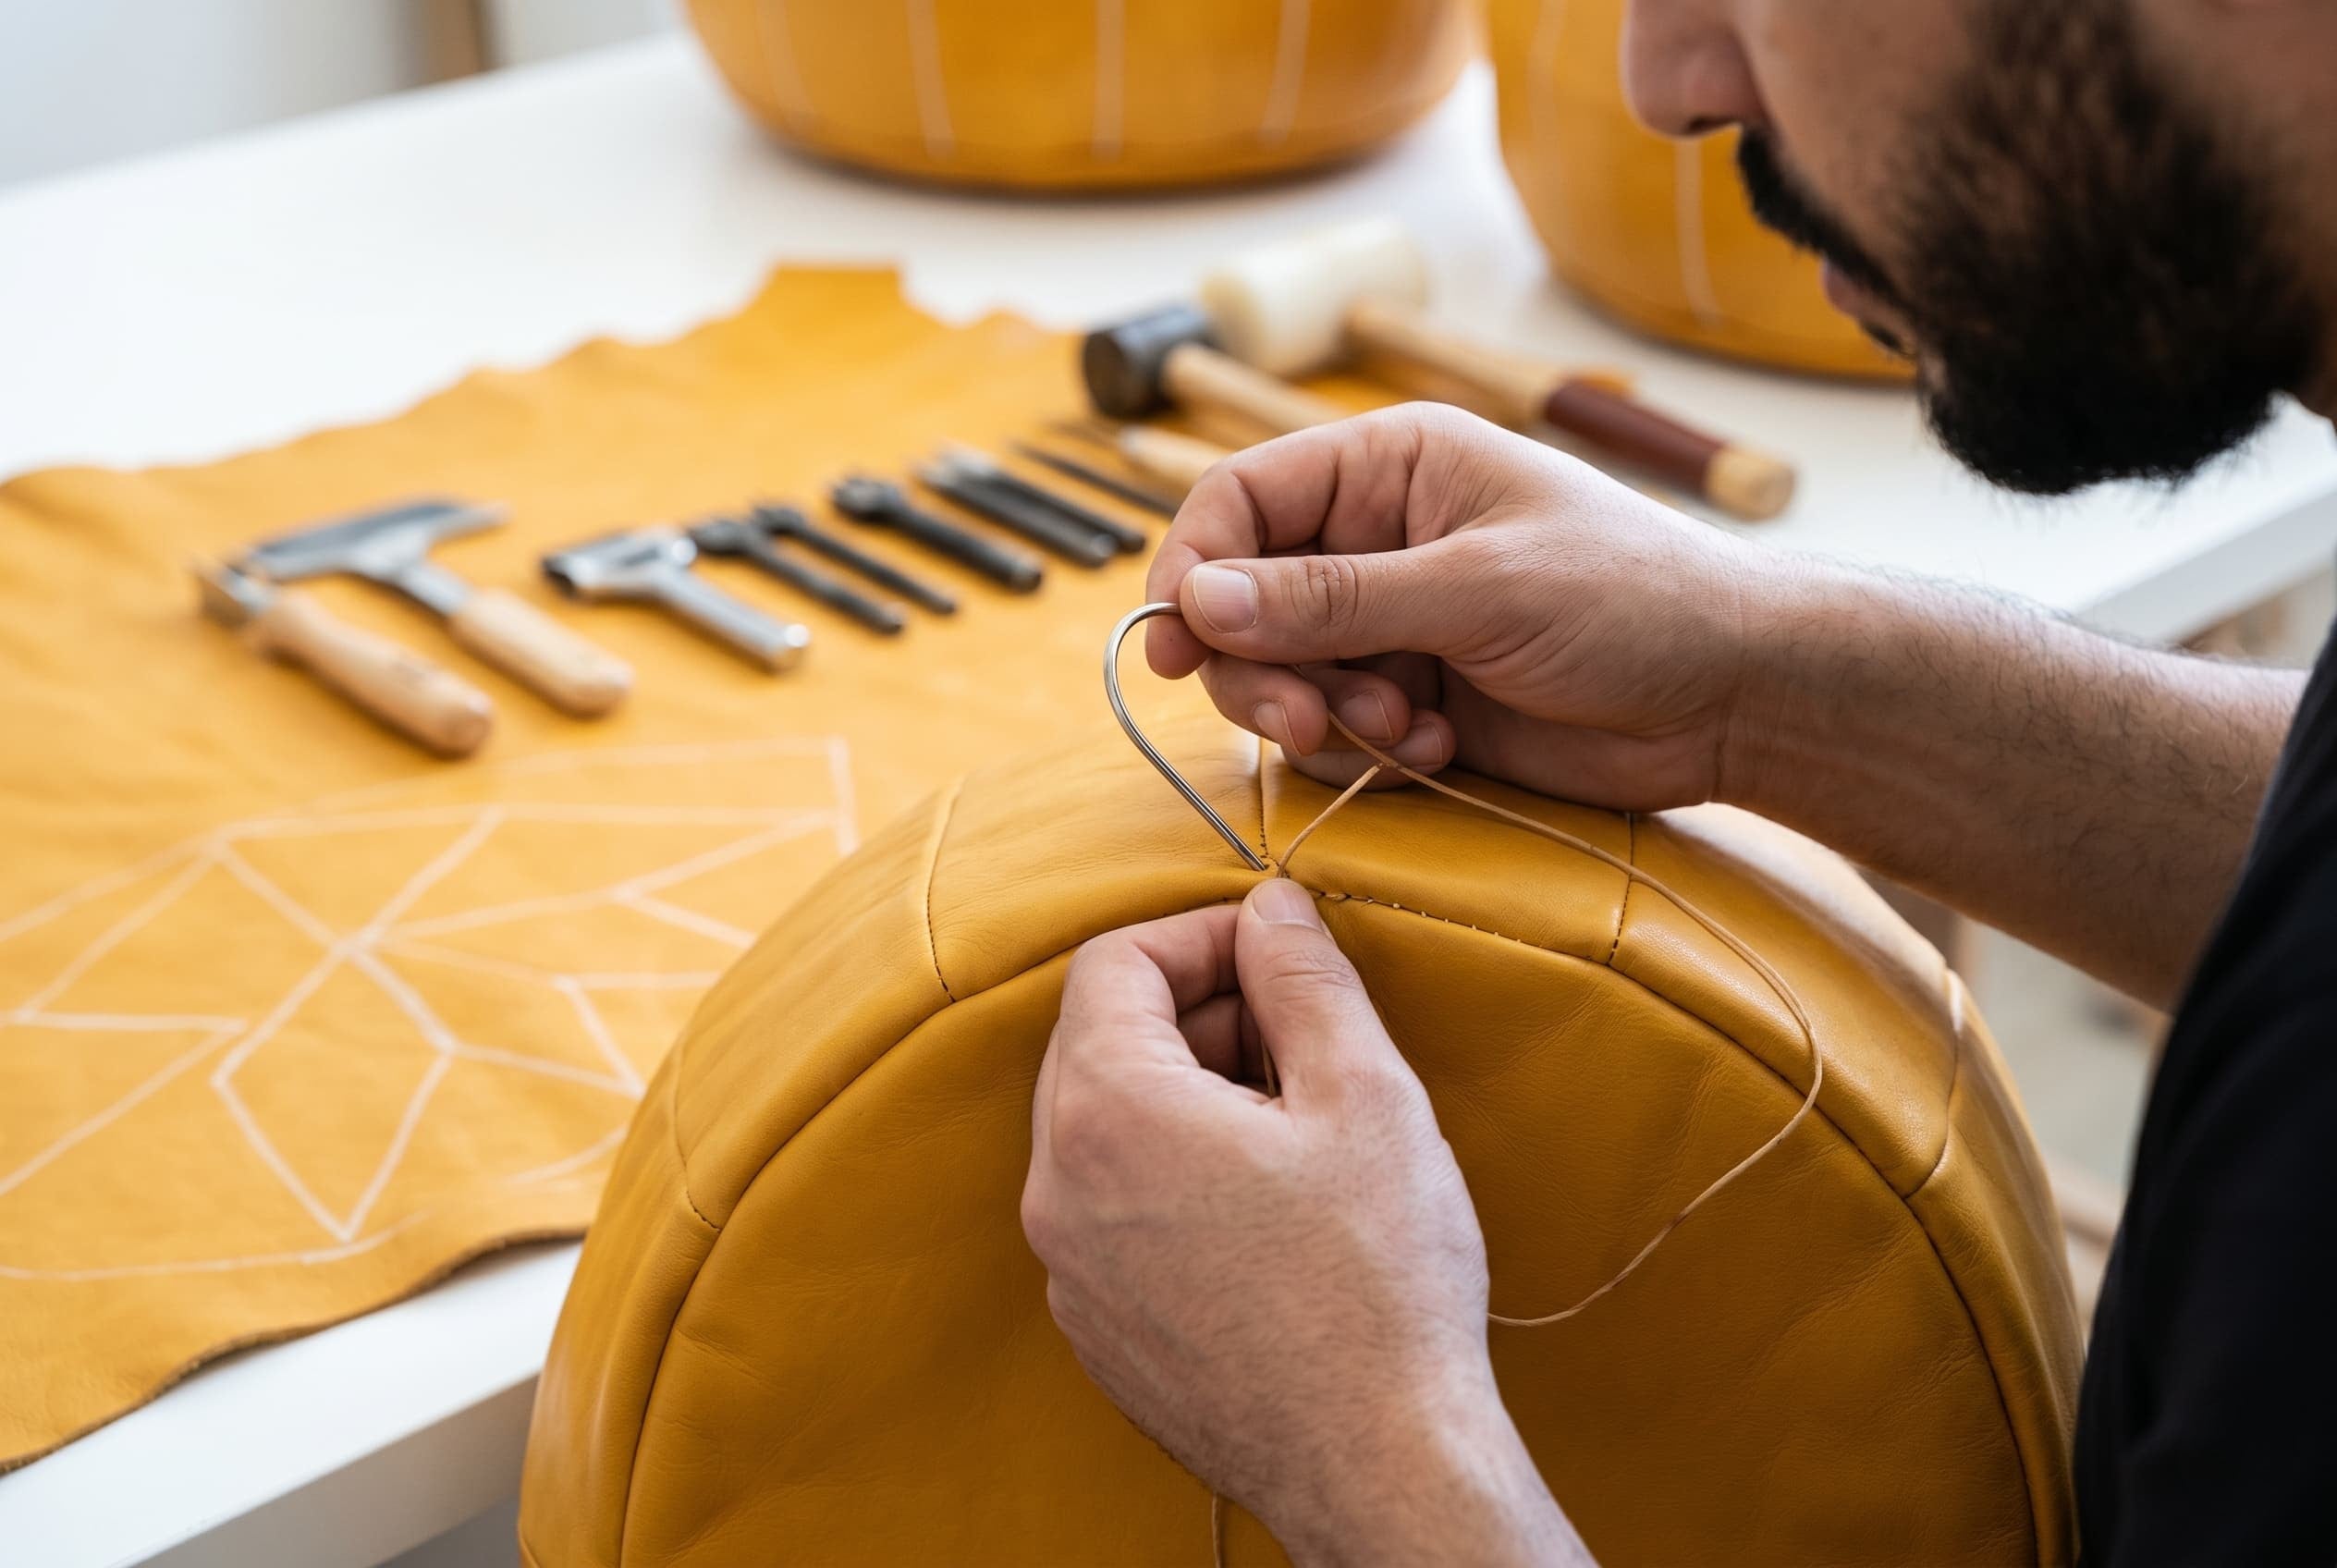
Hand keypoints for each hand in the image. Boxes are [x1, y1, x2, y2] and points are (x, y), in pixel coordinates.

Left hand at [1023, 880, 1584, 1565]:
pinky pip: (1111, 1209)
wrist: (1377, 1466)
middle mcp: (1056, 1188)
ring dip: (1188, 1093)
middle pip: (1099, 1041)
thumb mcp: (1363, 1092)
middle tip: (1301, 1035)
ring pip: (1105, 1127)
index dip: (1202, 936)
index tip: (1279, 954)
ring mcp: (1066, 1270)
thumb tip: (1271, 905)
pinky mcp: (1096, 1330)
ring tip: (1296, 1122)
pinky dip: (1172, 1174)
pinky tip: (1267, 1205)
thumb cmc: (1378, 1279)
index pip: (1114, 963)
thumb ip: (1304, 976)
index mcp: (1106, 1112)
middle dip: (1196, 1012)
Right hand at [1143, 402, 1773, 809]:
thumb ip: (1333, 600)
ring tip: (1400, 733)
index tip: (1171, 648)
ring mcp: (1392, 622)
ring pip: (1280, 673)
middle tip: (1305, 722)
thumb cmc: (1632, 602)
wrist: (1733, 699)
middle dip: (1259, 668)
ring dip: (1321, 715)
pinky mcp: (1411, 697)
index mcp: (1390, 467)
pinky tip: (1438, 750)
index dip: (1191, 569)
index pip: (1240, 501)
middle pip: (1241, 599)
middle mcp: (1376, 538)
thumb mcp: (1477, 588)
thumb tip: (1198, 600)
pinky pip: (1334, 729)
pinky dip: (1369, 751)